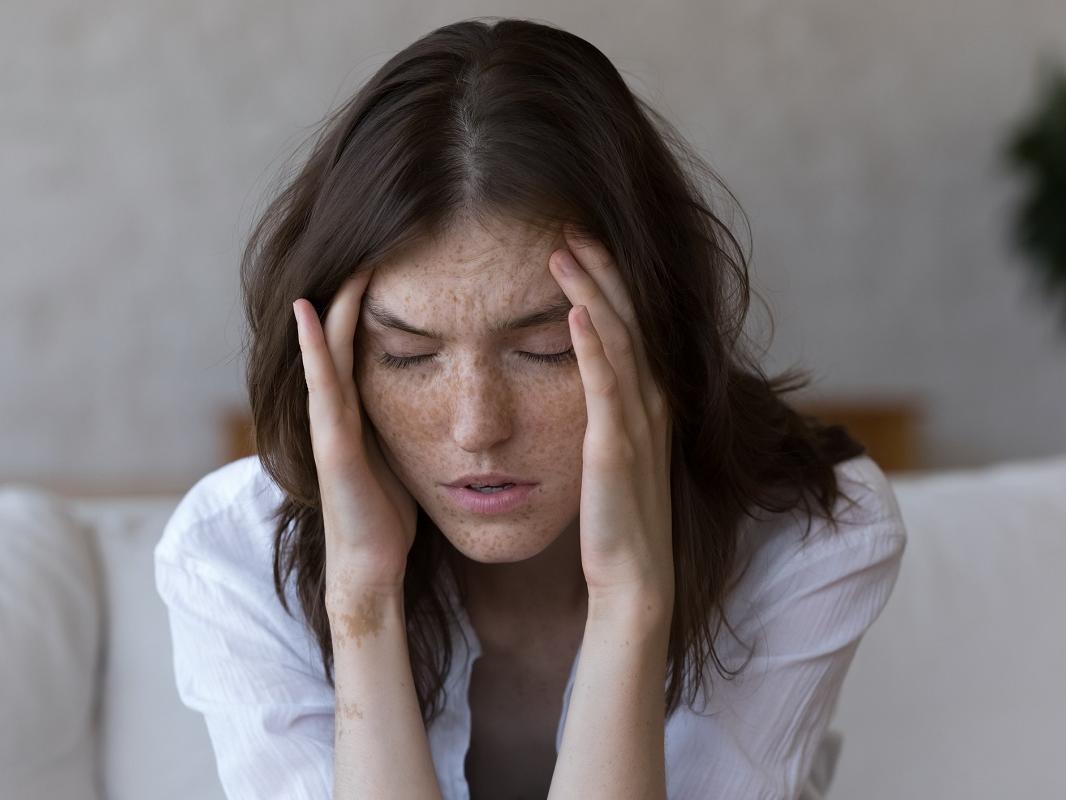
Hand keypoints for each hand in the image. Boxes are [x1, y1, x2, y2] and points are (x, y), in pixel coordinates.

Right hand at [292, 271, 417, 601]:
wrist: (369, 567)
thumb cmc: (387, 516)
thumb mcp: (403, 454)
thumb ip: (407, 422)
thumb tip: (440, 395)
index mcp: (359, 410)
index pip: (362, 342)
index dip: (372, 302)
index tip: (396, 261)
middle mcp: (338, 410)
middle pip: (341, 337)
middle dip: (353, 292)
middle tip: (373, 244)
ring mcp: (329, 425)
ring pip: (327, 352)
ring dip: (333, 305)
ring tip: (346, 261)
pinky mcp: (332, 445)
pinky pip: (323, 386)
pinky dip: (313, 347)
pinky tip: (308, 310)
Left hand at [548, 227, 674, 610]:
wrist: (634, 577)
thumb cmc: (618, 519)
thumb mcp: (616, 454)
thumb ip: (608, 414)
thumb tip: (587, 382)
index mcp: (647, 401)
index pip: (631, 325)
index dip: (610, 281)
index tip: (579, 245)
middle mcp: (650, 402)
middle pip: (628, 319)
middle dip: (601, 269)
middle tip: (570, 226)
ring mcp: (637, 423)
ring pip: (618, 340)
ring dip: (592, 291)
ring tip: (564, 251)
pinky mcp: (615, 447)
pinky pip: (605, 385)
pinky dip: (592, 345)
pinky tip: (575, 311)